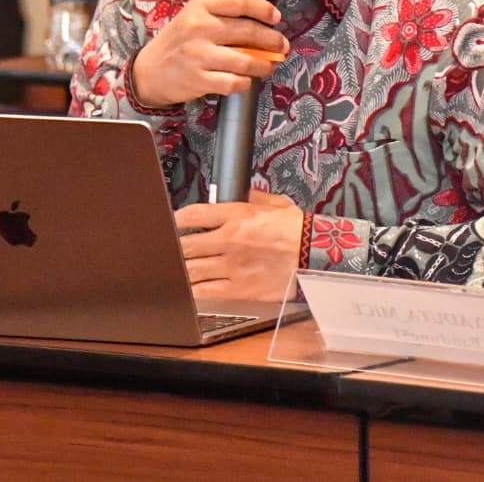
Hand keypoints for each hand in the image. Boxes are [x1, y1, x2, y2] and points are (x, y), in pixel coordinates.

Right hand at [131, 0, 287, 106]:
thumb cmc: (179, 42)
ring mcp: (198, 54)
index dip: (263, 9)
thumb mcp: (194, 17)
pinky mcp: (198, 79)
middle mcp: (199, 27)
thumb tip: (265, 23)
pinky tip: (247, 80)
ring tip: (268, 65)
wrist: (149, 71)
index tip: (275, 17)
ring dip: (264, 64)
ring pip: (246, 60)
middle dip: (272, 40)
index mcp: (200, 6)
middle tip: (281, 46)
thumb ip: (223, 15)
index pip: (240, 0)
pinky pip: (234, 82)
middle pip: (248, 30)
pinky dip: (246, 83)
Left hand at [175, 190, 302, 300]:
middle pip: (186, 245)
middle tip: (168, 249)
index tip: (171, 222)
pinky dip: (192, 290)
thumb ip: (253, 197)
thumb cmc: (299, 231)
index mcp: (237, 216)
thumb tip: (240, 193)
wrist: (316, 257)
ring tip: (173, 269)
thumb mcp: (276, 204)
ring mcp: (232, 266)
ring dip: (179, 269)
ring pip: (191, 269)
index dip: (176, 219)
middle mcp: (230, 240)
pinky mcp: (239, 289)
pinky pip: (206, 291)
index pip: (194, 215)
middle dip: (173, 247)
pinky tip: (187, 288)